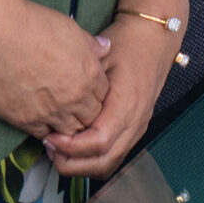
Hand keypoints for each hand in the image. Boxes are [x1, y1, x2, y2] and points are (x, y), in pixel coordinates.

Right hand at [0, 0, 109, 138]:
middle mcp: (74, 97)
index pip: (103, 95)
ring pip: (69, 132)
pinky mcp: (25, 121)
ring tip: (57, 115)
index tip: (85, 90)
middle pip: (91, 117)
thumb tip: (104, 48)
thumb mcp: (70, 28)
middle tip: (73, 105)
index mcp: (89, 73)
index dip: (94, 93)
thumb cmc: (31, 25)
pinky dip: (44, 131)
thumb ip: (90, 44)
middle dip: (85, 113)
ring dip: (66, 126)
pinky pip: (43, 135)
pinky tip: (39, 120)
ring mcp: (50, 112)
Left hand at [46, 14, 172, 176]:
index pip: (99, 142)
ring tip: (59, 151)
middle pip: (103, 162)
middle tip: (49, 149)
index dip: (70, 147)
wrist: (154, 37)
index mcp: (127, 104)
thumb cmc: (126, 42)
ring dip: (82, 165)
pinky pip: (114, 156)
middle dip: (72, 163)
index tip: (49, 137)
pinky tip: (75, 147)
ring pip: (109, 164)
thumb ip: (81, 83)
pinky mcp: (135, 129)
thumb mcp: (100, 57)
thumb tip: (55, 107)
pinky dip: (92, 160)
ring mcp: (137, 128)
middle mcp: (135, 122)